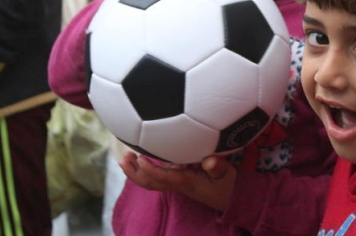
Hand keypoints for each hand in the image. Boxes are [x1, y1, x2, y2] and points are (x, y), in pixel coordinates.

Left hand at [119, 151, 235, 211]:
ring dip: (137, 171)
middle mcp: (178, 184)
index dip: (150, 170)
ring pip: (152, 181)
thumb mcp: (227, 174)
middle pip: (150, 183)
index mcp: (186, 182)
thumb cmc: (229, 184)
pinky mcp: (181, 179)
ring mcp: (178, 183)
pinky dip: (148, 168)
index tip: (139, 158)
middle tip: (123, 158)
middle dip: (134, 173)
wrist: (232, 198)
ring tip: (126, 157)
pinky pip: (159, 176)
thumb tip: (210, 160)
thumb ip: (218, 166)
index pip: (164, 178)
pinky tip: (145, 157)